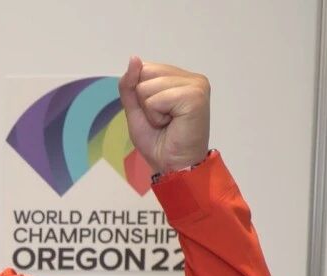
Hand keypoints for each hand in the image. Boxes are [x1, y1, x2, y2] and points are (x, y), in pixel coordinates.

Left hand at [118, 57, 210, 173]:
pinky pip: (156, 99)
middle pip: (145, 74)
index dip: (140, 94)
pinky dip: (156, 116)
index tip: (156, 113)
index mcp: (179, 78)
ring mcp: (196, 85)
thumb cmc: (157, 141)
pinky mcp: (195, 96)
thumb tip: (134, 58)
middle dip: (145, 102)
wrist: (172, 165)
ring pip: (147, 87)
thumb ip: (130, 85)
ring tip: (167, 123)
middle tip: (162, 120)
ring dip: (150, 111)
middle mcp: (191, 78)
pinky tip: (172, 124)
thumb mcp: (136, 109)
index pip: (145, 68)